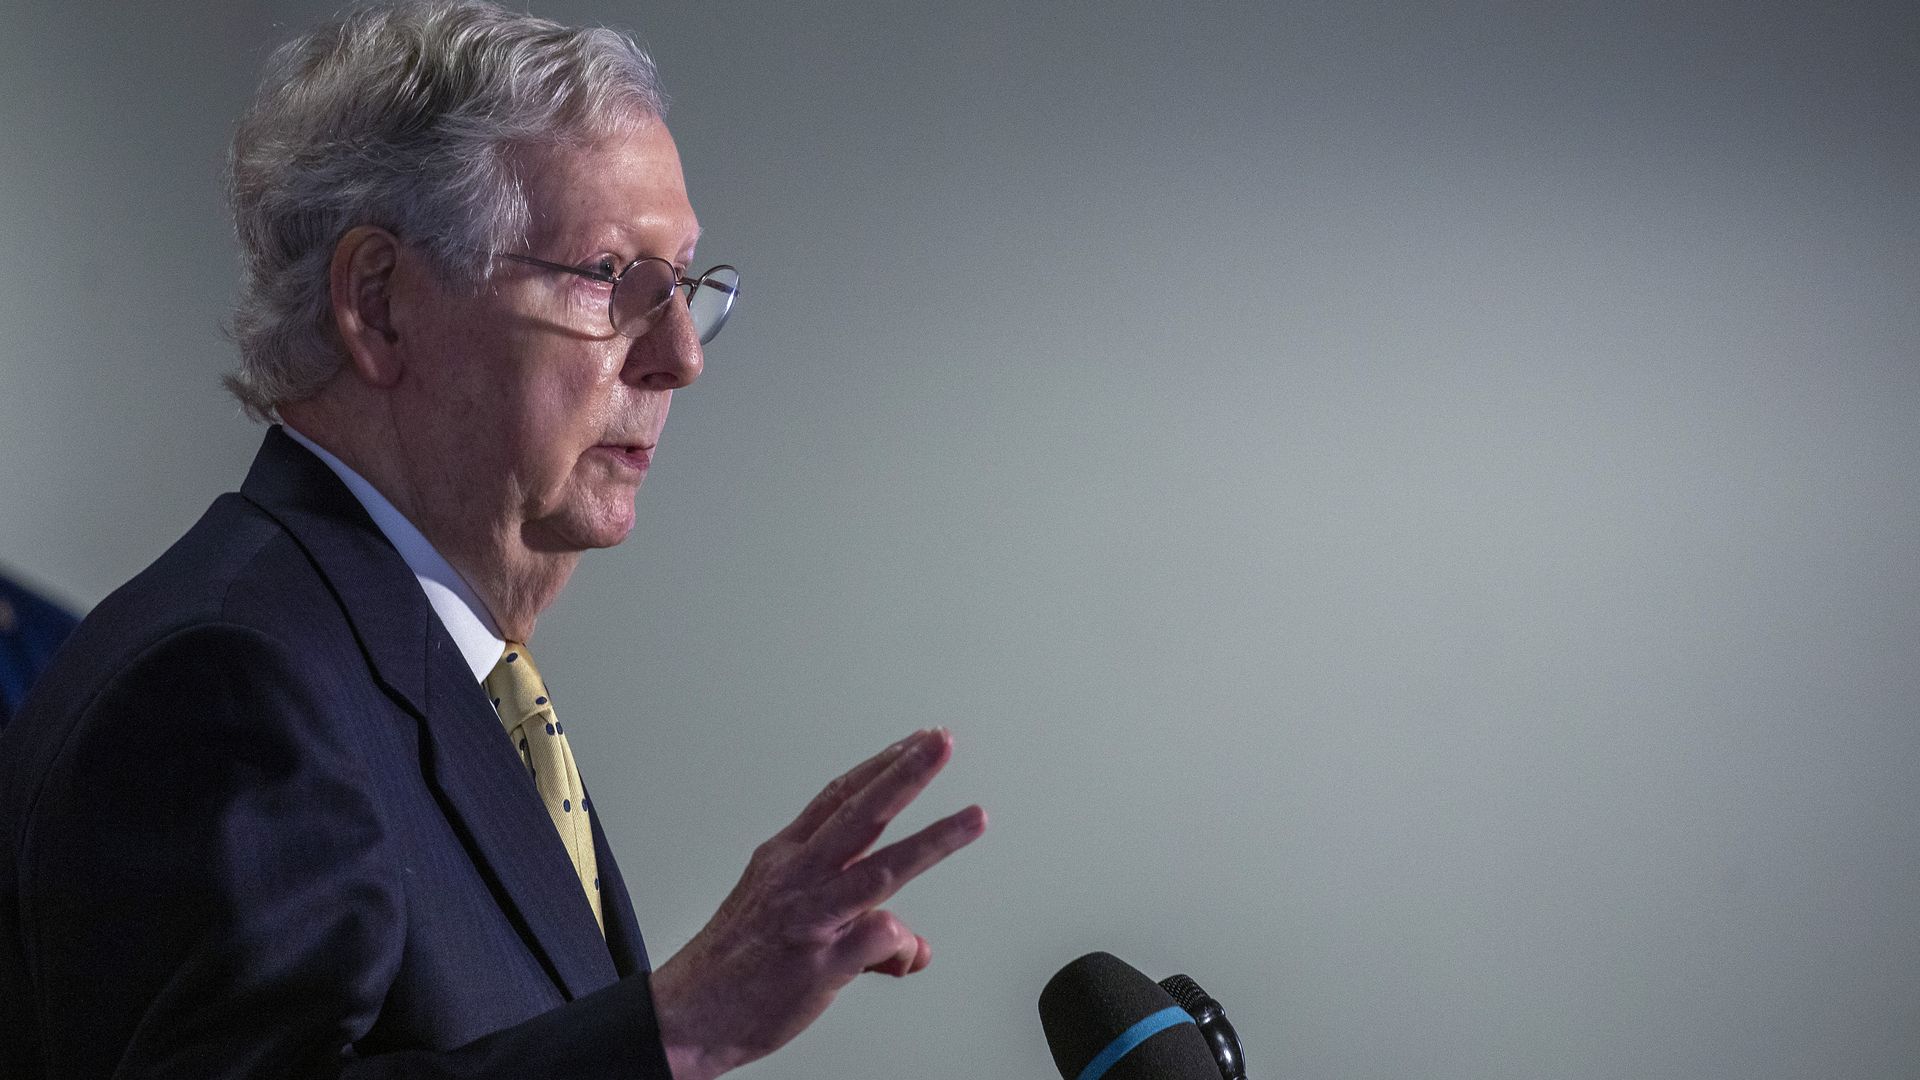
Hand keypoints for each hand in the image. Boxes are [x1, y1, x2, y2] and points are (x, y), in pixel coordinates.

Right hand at [649, 728, 987, 1079]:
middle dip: (906, 772)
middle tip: (941, 742)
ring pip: (881, 868)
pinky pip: (878, 938)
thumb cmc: (732, 968)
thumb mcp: (785, 922)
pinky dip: (902, 946)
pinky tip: (905, 957)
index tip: (915, 742)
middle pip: (860, 812)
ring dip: (934, 840)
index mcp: (783, 858)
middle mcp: (796, 877)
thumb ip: (857, 924)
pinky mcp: (819, 962)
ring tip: (975, 818)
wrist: (685, 1018)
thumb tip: (911, 946)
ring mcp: (810, 918)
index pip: (838, 797)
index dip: (880, 766)